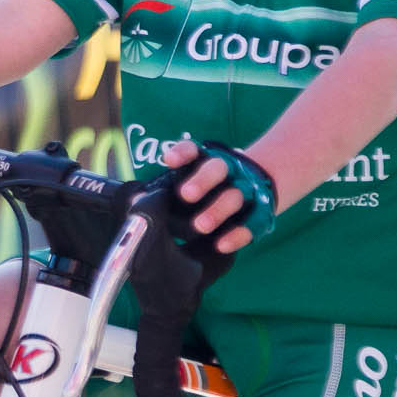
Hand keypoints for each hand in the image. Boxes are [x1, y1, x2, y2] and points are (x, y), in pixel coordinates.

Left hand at [159, 138, 276, 255]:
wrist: (254, 191)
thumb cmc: (207, 191)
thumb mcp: (187, 186)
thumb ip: (166, 192)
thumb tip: (137, 203)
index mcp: (205, 161)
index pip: (193, 151)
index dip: (182, 153)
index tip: (169, 161)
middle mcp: (227, 172)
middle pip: (217, 168)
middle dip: (202, 180)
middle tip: (185, 195)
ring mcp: (245, 191)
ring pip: (234, 196)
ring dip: (217, 210)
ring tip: (200, 226)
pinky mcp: (258, 214)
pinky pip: (252, 223)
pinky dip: (237, 235)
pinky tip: (221, 245)